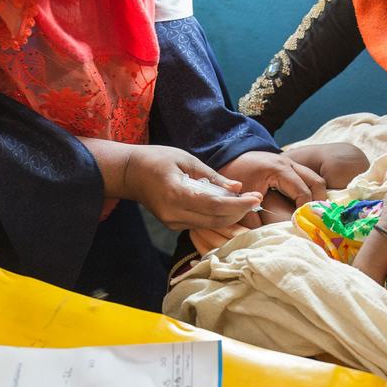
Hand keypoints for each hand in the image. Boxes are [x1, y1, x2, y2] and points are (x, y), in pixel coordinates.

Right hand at [78, 139, 262, 229]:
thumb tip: (237, 188)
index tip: (256, 198)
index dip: (239, 204)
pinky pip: (202, 224)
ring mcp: (173, 222)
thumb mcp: (187, 160)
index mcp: (176, 194)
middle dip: (239, 212)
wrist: (129, 173)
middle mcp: (174, 213)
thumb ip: (212, 176)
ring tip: (248, 203)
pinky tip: (230, 207)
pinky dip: (218, 217)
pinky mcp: (174, 224)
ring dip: (231, 216)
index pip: (215, 205)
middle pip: (216, 220)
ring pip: (210, 226)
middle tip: (257, 200)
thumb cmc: (157, 159)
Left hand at [219, 150, 327, 227]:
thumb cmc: (235, 173)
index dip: (305, 211)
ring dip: (315, 197)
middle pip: (317, 183)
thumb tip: (270, 233)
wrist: (231, 156)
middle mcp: (290, 164)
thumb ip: (253, 218)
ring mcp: (292, 163)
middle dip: (317, 203)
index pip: (303, 192)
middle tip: (312, 220)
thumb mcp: (241, 198)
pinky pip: (308, 179)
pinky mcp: (291, 166)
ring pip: (315, 180)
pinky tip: (303, 206)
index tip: (301, 225)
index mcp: (279, 170)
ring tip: (309, 214)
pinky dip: (310, 191)